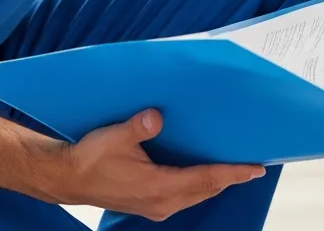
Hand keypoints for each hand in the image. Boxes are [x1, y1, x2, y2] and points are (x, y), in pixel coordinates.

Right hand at [38, 109, 265, 221]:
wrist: (68, 179)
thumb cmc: (91, 158)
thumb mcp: (115, 137)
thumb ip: (139, 127)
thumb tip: (157, 116)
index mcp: (158, 187)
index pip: (205, 179)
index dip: (232, 173)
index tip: (254, 168)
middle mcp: (162, 202)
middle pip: (206, 190)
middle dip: (230, 178)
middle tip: (252, 165)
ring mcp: (156, 207)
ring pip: (196, 195)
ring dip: (215, 182)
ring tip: (233, 168)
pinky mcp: (150, 204)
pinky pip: (184, 196)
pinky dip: (199, 185)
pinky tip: (202, 173)